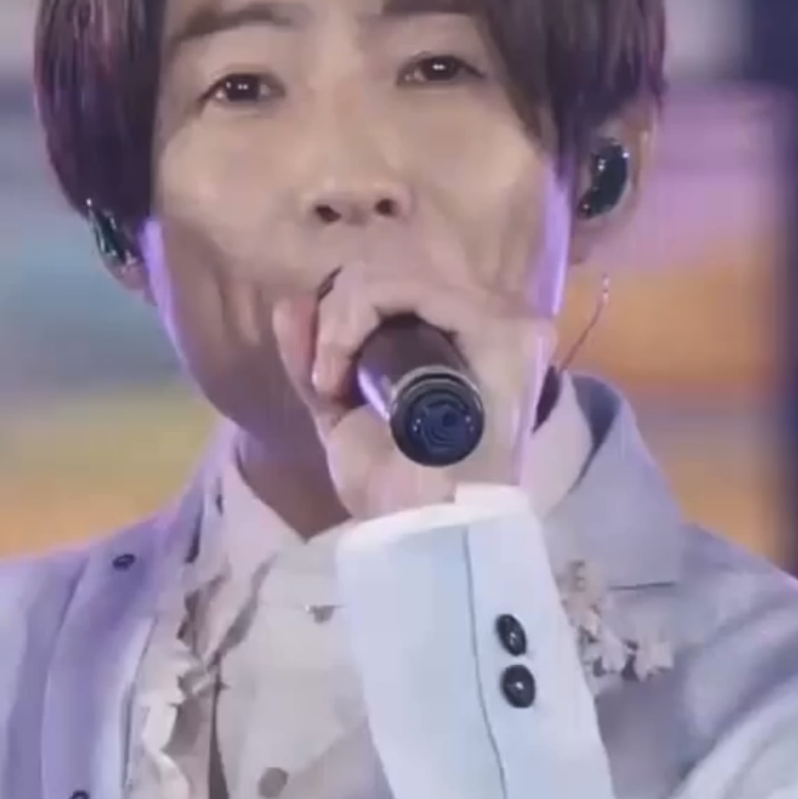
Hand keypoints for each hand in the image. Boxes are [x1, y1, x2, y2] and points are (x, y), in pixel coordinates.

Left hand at [273, 246, 552, 521]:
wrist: (424, 533)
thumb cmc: (394, 488)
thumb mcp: (345, 411)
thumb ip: (319, 354)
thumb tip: (291, 303)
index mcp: (470, 338)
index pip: (405, 280)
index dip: (349, 307)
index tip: (322, 369)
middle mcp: (498, 320)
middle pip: (399, 265)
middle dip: (341, 310)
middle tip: (325, 373)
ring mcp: (506, 322)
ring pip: (397, 268)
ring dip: (342, 319)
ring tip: (332, 379)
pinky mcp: (501, 330)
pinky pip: (408, 285)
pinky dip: (354, 318)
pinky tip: (341, 372)